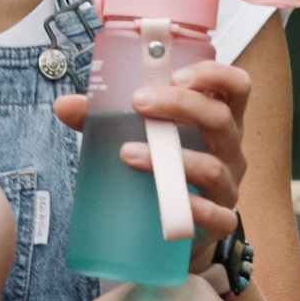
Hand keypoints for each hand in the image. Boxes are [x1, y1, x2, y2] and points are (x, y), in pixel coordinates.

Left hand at [52, 58, 249, 274]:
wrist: (177, 227)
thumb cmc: (163, 168)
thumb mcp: (143, 135)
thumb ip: (107, 119)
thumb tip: (64, 105)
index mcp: (219, 118)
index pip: (235, 85)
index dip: (212, 74)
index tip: (175, 73)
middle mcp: (230, 149)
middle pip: (221, 118)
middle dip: (181, 105)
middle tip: (138, 101)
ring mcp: (228, 186)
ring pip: (213, 167)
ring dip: (169, 159)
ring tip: (128, 153)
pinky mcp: (220, 221)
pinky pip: (215, 215)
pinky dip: (190, 209)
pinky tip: (163, 203)